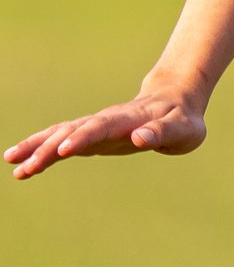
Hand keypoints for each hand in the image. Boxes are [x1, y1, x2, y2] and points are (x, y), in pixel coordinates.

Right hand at [9, 75, 208, 179]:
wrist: (175, 100)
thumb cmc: (183, 119)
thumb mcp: (183, 129)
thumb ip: (162, 132)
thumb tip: (139, 139)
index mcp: (130, 120)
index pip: (102, 128)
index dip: (82, 137)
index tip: (62, 150)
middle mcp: (107, 120)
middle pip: (73, 131)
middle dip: (48, 148)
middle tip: (24, 167)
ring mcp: (96, 127)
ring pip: (61, 133)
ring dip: (37, 147)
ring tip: (12, 163)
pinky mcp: (91, 136)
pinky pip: (62, 141)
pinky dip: (43, 150)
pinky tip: (23, 166)